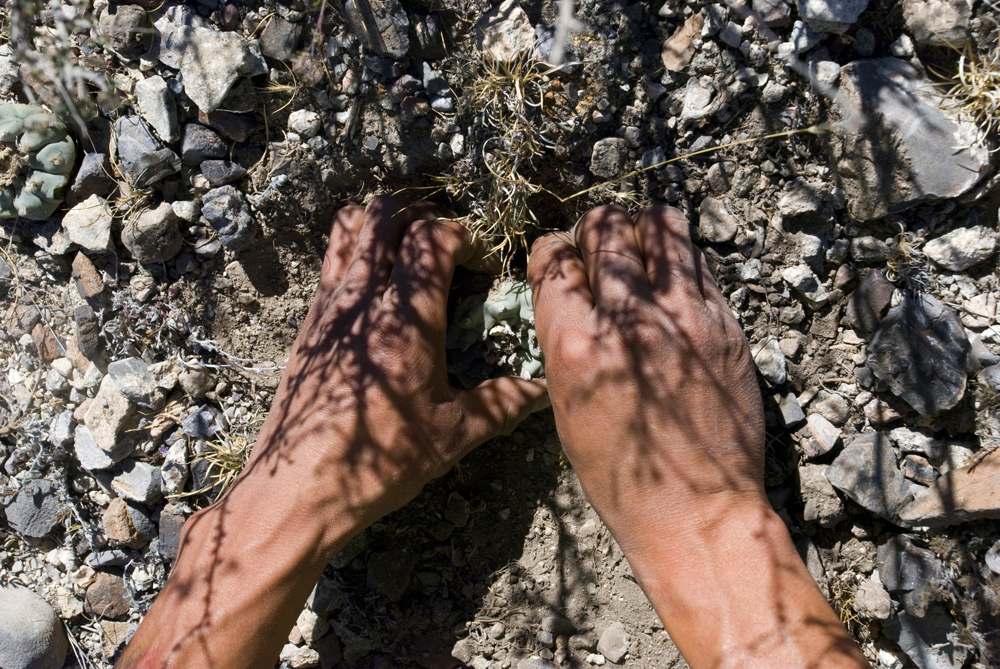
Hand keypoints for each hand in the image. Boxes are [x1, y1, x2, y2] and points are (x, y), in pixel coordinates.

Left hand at [119, 196, 547, 668]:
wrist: (298, 488)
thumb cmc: (382, 460)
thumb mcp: (453, 434)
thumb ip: (503, 403)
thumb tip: (544, 390)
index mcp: (408, 315)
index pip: (431, 237)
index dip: (460, 237)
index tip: (478, 265)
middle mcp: (365, 296)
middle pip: (383, 216)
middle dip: (417, 218)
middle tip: (441, 252)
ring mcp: (329, 305)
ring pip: (348, 229)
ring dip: (378, 227)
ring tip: (403, 257)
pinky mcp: (308, 323)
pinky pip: (330, 263)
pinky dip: (353, 255)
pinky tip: (373, 296)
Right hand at [528, 205, 764, 544]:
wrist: (697, 510)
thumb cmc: (621, 474)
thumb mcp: (567, 407)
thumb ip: (565, 339)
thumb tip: (568, 292)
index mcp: (577, 345)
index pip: (555, 258)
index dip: (551, 252)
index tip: (557, 260)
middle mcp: (630, 319)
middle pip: (605, 227)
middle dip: (592, 230)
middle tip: (596, 249)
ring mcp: (685, 316)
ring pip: (660, 224)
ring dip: (640, 229)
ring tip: (639, 250)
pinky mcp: (724, 323)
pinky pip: (697, 260)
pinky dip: (677, 260)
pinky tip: (671, 282)